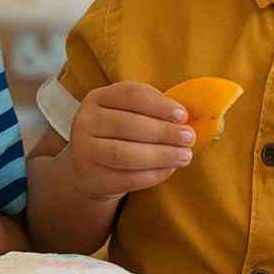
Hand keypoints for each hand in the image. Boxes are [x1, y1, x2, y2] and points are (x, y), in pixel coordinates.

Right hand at [66, 81, 195, 201]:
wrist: (87, 168)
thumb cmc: (117, 134)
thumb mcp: (127, 112)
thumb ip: (152, 109)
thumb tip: (185, 118)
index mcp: (97, 98)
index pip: (129, 95)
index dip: (158, 104)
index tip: (183, 115)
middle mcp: (85, 121)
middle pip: (126, 124)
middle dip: (163, 131)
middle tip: (189, 138)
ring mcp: (84, 150)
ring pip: (124, 153)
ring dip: (160, 155)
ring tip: (184, 155)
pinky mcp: (93, 177)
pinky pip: (127, 177)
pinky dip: (153, 174)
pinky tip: (169, 169)